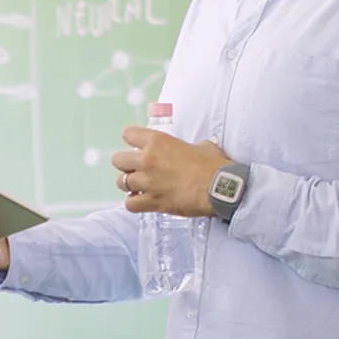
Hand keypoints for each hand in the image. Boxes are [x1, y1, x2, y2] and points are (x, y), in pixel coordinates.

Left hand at [110, 126, 229, 217]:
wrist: (221, 188)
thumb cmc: (214, 165)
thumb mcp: (200, 145)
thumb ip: (185, 146)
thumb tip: (189, 150)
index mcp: (157, 141)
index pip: (128, 134)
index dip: (132, 139)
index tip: (137, 145)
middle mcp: (147, 160)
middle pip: (117, 160)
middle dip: (126, 164)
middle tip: (137, 169)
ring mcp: (147, 182)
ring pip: (120, 182)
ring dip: (129, 185)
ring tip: (141, 187)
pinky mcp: (152, 201)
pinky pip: (130, 204)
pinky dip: (134, 203)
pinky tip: (143, 201)